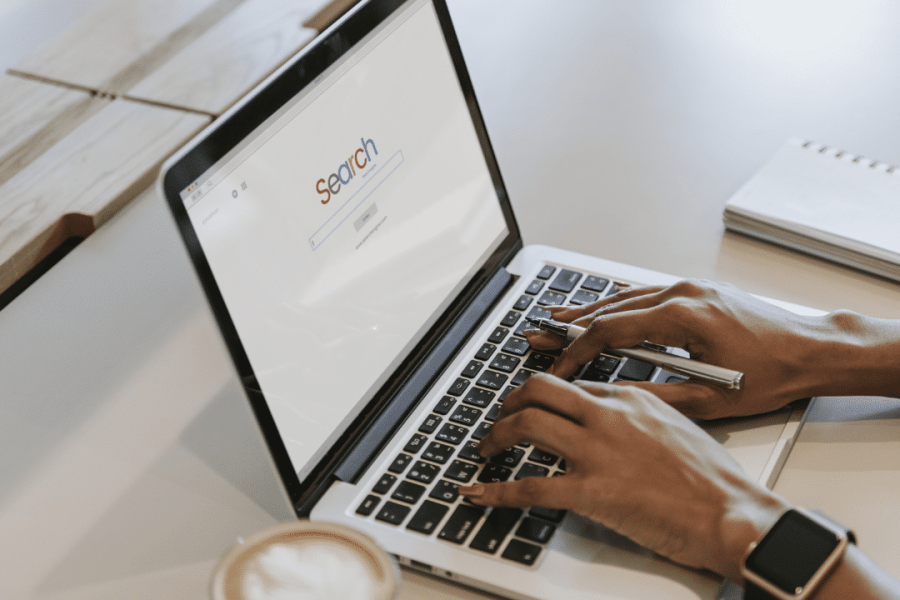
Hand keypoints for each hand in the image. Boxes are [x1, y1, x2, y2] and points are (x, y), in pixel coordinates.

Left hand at [458, 374, 789, 580]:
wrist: (732, 512)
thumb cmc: (714, 480)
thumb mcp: (677, 429)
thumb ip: (639, 421)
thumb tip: (612, 429)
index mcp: (631, 398)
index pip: (572, 384)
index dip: (543, 393)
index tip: (530, 401)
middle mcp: (609, 415)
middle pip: (540, 389)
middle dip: (510, 401)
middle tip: (500, 417)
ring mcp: (597, 450)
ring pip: (527, 424)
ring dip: (496, 435)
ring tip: (486, 448)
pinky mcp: (591, 489)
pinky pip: (530, 486)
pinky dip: (495, 490)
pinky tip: (478, 494)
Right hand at [530, 279, 826, 418]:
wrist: (810, 350)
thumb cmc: (771, 374)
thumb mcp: (710, 398)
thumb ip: (656, 395)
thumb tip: (613, 396)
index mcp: (682, 316)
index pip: (611, 330)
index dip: (577, 349)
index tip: (558, 365)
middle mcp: (682, 293)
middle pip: (611, 308)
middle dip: (570, 324)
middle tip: (538, 332)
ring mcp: (689, 288)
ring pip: (625, 297)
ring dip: (589, 309)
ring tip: (556, 317)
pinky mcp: (696, 292)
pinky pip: (645, 294)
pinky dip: (617, 304)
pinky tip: (601, 308)